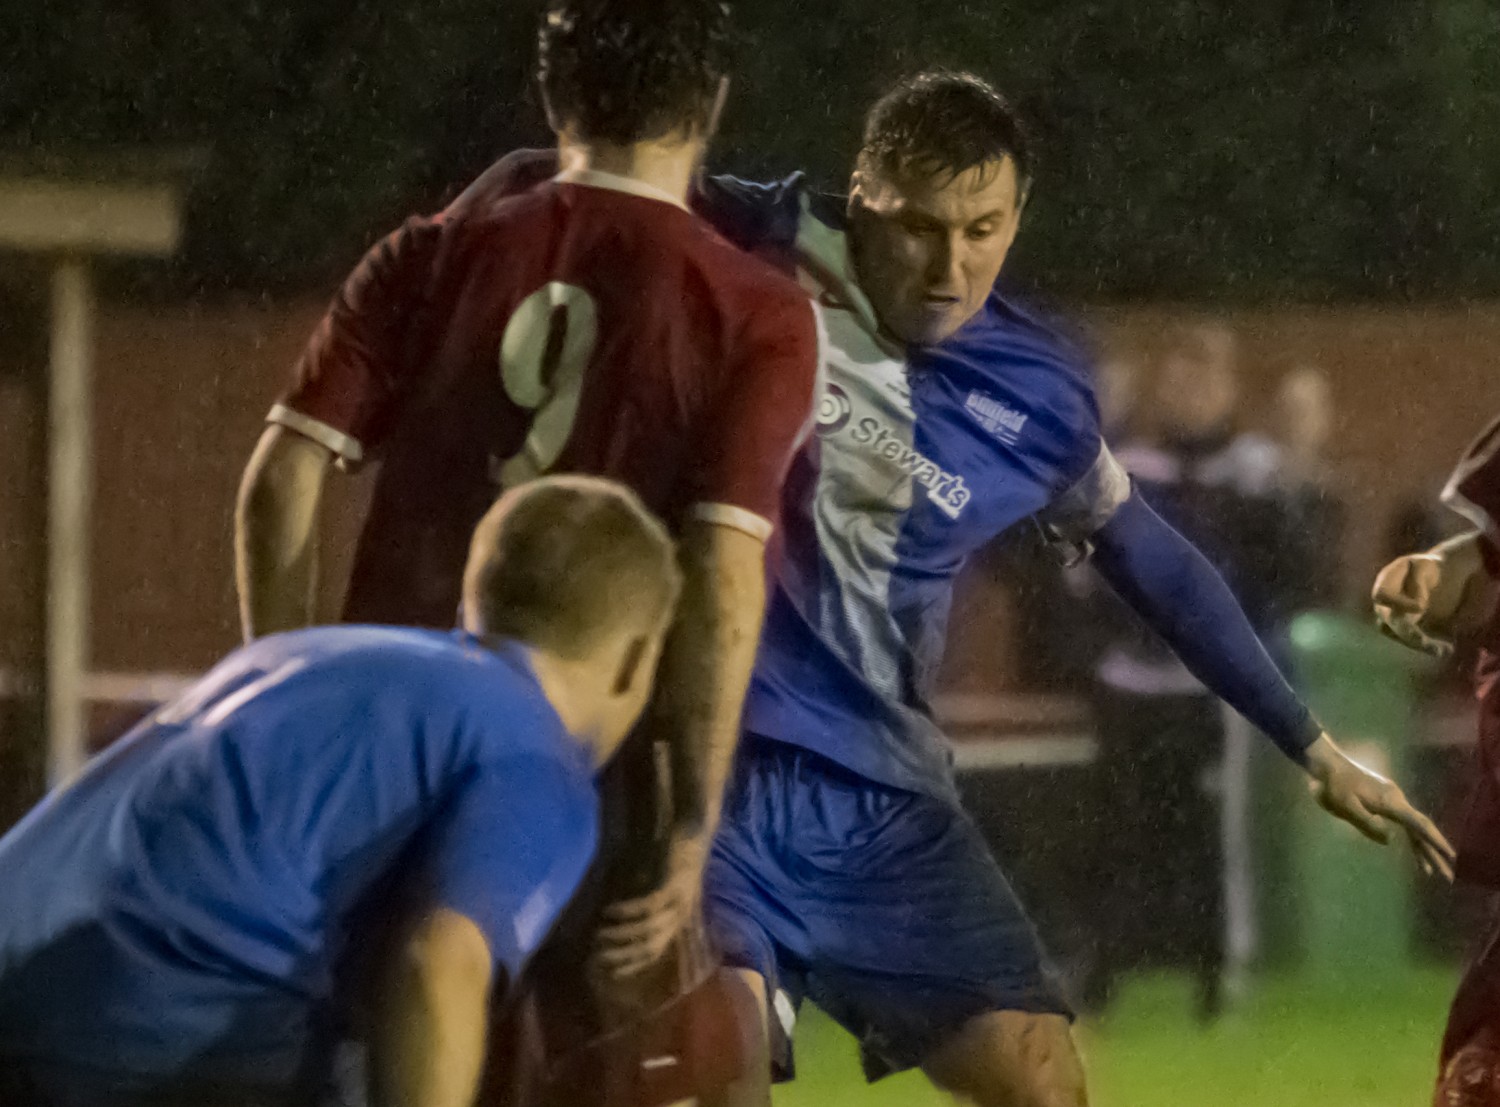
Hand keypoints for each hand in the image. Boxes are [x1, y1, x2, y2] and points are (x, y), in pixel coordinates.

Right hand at [593, 834, 710, 978]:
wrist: (693, 829)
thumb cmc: (673, 855)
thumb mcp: (663, 881)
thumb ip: (649, 900)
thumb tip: (622, 915)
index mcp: (677, 916)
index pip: (655, 950)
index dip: (633, 963)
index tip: (610, 972)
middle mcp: (679, 913)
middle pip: (651, 945)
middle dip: (624, 956)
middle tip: (598, 960)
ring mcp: (677, 900)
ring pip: (648, 928)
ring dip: (622, 935)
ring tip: (599, 938)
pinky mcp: (672, 883)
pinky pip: (648, 904)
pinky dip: (627, 911)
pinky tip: (608, 912)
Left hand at [1302, 734, 1455, 880]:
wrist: (1327, 765)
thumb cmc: (1333, 786)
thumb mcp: (1345, 806)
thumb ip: (1367, 824)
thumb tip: (1390, 840)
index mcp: (1390, 802)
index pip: (1418, 824)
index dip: (1435, 840)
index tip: (1451, 855)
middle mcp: (1396, 800)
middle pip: (1421, 829)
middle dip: (1434, 852)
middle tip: (1448, 876)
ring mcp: (1392, 800)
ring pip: (1413, 828)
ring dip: (1423, 849)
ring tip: (1432, 872)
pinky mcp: (1385, 802)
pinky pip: (1403, 823)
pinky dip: (1410, 839)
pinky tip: (1414, 852)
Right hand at [1372, 553, 1455, 657]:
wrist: (1435, 576)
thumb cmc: (1430, 567)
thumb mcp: (1426, 566)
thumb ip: (1418, 582)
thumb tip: (1418, 608)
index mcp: (1386, 581)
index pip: (1382, 595)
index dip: (1397, 603)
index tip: (1421, 608)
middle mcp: (1383, 602)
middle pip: (1389, 621)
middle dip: (1408, 633)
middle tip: (1428, 643)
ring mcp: (1391, 616)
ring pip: (1398, 634)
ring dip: (1418, 644)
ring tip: (1442, 650)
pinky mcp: (1403, 627)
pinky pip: (1409, 640)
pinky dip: (1425, 646)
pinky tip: (1444, 649)